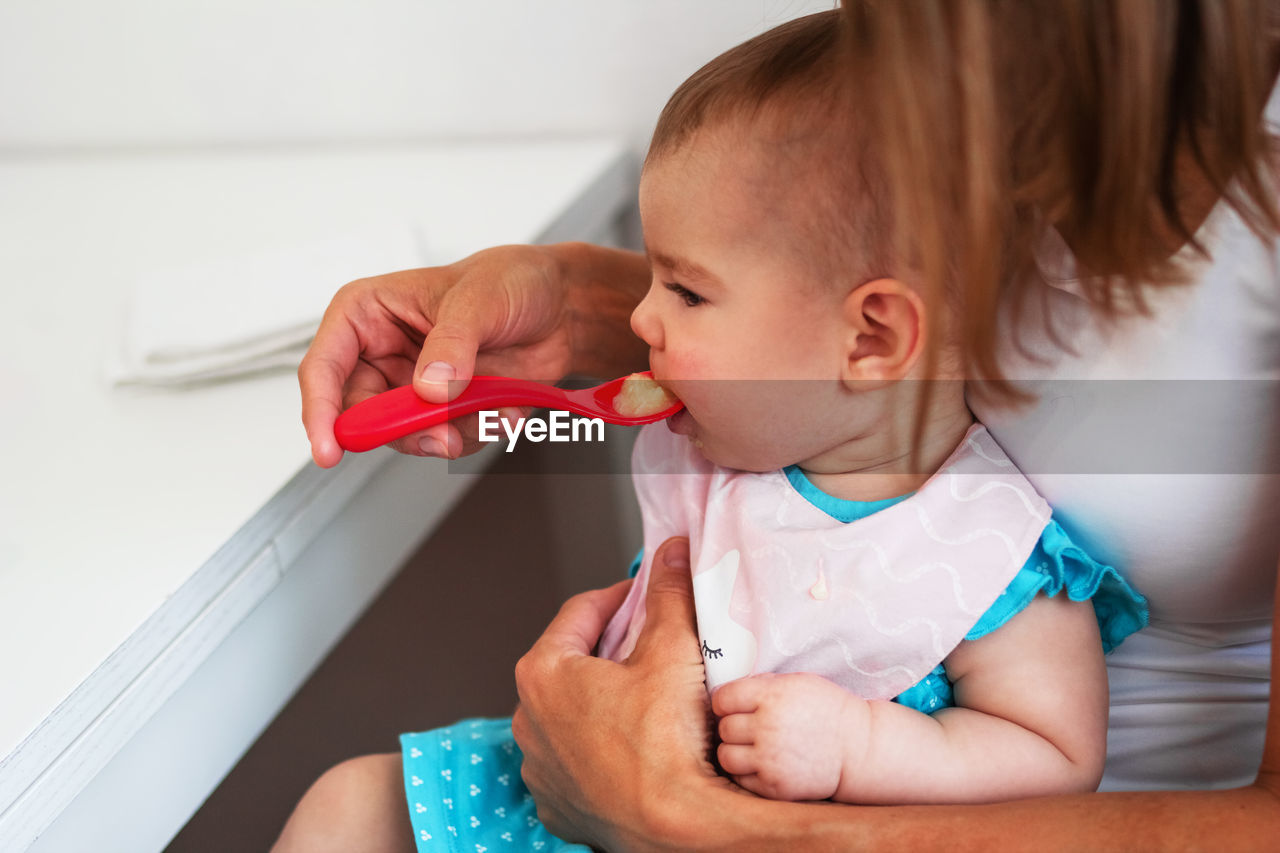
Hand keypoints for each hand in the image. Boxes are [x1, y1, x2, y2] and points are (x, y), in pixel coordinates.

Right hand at [299, 244, 574, 466]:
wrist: (562, 307)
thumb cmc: (512, 280)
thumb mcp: (478, 300)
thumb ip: (451, 344)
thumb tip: (429, 387)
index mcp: (369, 313)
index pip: (324, 368)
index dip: (321, 412)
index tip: (331, 449)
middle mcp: (384, 353)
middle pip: (364, 414)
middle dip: (405, 431)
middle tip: (441, 435)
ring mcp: (414, 385)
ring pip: (408, 435)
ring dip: (452, 432)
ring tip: (492, 405)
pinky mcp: (446, 409)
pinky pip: (448, 440)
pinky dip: (481, 431)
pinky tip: (506, 405)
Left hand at [511, 538, 725, 850]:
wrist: (677, 826)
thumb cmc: (667, 741)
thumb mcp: (673, 649)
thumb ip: (668, 593)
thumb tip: (671, 552)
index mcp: (543, 673)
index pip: (580, 612)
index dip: (619, 596)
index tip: (643, 594)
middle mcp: (527, 720)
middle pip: (570, 662)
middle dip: (607, 648)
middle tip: (648, 644)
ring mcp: (539, 767)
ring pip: (568, 714)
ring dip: (598, 700)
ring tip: (643, 698)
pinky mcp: (556, 803)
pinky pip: (573, 760)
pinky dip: (596, 747)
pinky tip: (631, 745)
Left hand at [713, 672, 868, 801]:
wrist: (858, 748)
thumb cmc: (827, 711)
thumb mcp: (797, 683)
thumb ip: (762, 685)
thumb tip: (727, 690)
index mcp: (772, 696)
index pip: (723, 698)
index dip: (725, 702)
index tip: (731, 707)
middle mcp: (768, 727)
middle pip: (724, 728)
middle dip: (733, 727)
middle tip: (748, 728)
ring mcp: (770, 759)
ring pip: (726, 756)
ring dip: (735, 751)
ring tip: (750, 748)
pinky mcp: (775, 786)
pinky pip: (740, 780)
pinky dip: (746, 773)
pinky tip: (761, 764)